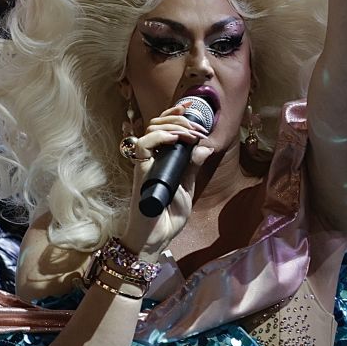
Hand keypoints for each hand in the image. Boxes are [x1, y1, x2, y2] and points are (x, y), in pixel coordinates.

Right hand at [117, 99, 212, 260]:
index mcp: (160, 159)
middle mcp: (150, 158)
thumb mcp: (186, 187)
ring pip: (151, 130)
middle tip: (197, 127)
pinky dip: (160, 138)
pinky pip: (143, 146)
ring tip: (191, 134)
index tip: (192, 107)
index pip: (163, 128)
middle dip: (179, 119)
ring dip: (174, 126)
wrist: (157, 238)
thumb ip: (192, 167)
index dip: (175, 114)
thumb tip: (205, 147)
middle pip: (156, 124)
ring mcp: (144, 164)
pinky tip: (175, 139)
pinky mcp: (140, 171)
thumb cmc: (168, 216)